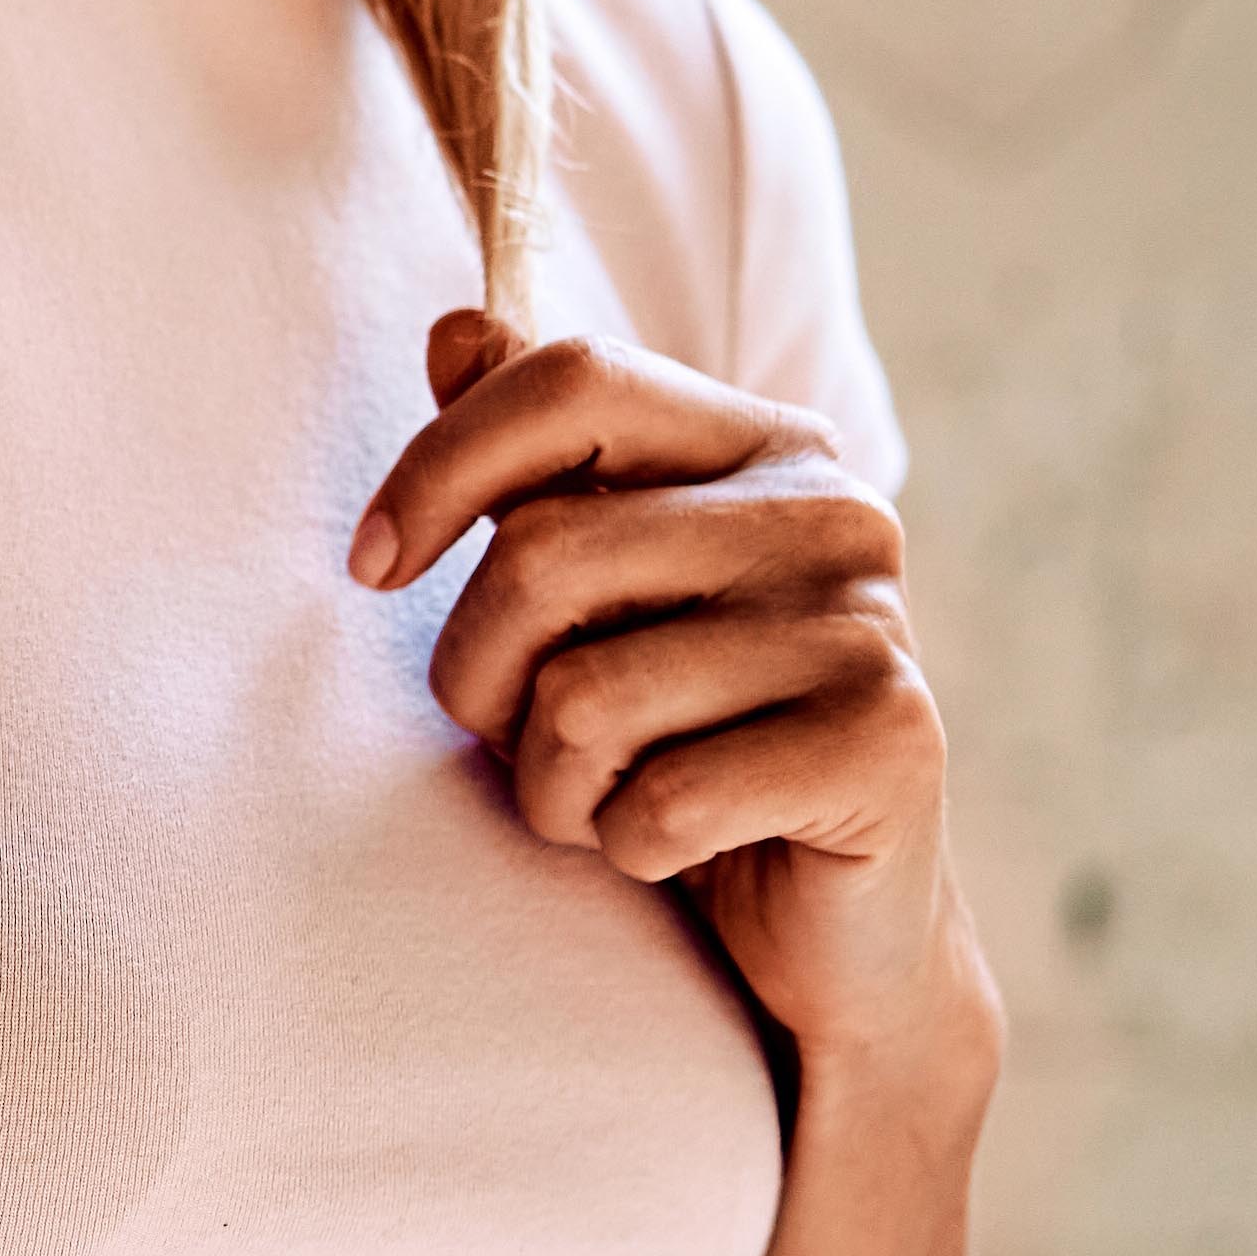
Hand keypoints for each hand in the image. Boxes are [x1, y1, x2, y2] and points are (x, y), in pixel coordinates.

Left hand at [354, 312, 990, 1082]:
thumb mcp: (597, 593)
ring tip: (603, 798)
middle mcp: (833, 514)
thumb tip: (457, 330)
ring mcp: (870, 629)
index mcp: (763, 444)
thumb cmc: (686, 736)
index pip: (570, 379)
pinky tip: (677, 847)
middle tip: (508, 738)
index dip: (440, 466)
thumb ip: (536, 461)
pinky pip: (661, 802)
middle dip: (476, 676)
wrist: (833, 925)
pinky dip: (627, 846)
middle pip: (546, 553)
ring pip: (586, 696)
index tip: (370, 564)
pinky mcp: (886, 748)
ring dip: (550, 782)